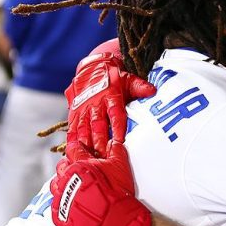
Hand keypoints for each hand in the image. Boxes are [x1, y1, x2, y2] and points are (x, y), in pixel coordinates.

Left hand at [51, 141, 151, 225]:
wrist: (114, 220)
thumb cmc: (117, 193)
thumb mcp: (120, 167)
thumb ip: (115, 151)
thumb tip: (114, 142)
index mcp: (79, 164)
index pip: (73, 149)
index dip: (77, 148)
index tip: (79, 150)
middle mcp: (66, 178)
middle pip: (62, 166)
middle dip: (69, 167)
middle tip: (80, 172)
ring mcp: (62, 196)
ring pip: (56, 185)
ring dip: (63, 184)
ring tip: (74, 189)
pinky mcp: (59, 213)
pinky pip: (56, 204)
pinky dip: (64, 203)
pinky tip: (74, 204)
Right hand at [65, 39, 155, 160]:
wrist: (92, 67)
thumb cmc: (113, 76)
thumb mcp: (128, 79)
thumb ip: (139, 87)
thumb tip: (152, 90)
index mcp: (110, 95)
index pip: (115, 114)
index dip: (117, 128)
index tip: (119, 141)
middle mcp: (95, 103)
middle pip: (98, 125)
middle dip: (100, 141)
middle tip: (103, 156)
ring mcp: (83, 108)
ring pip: (84, 128)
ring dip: (86, 144)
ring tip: (89, 157)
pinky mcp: (74, 112)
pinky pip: (73, 128)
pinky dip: (73, 140)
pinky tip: (74, 151)